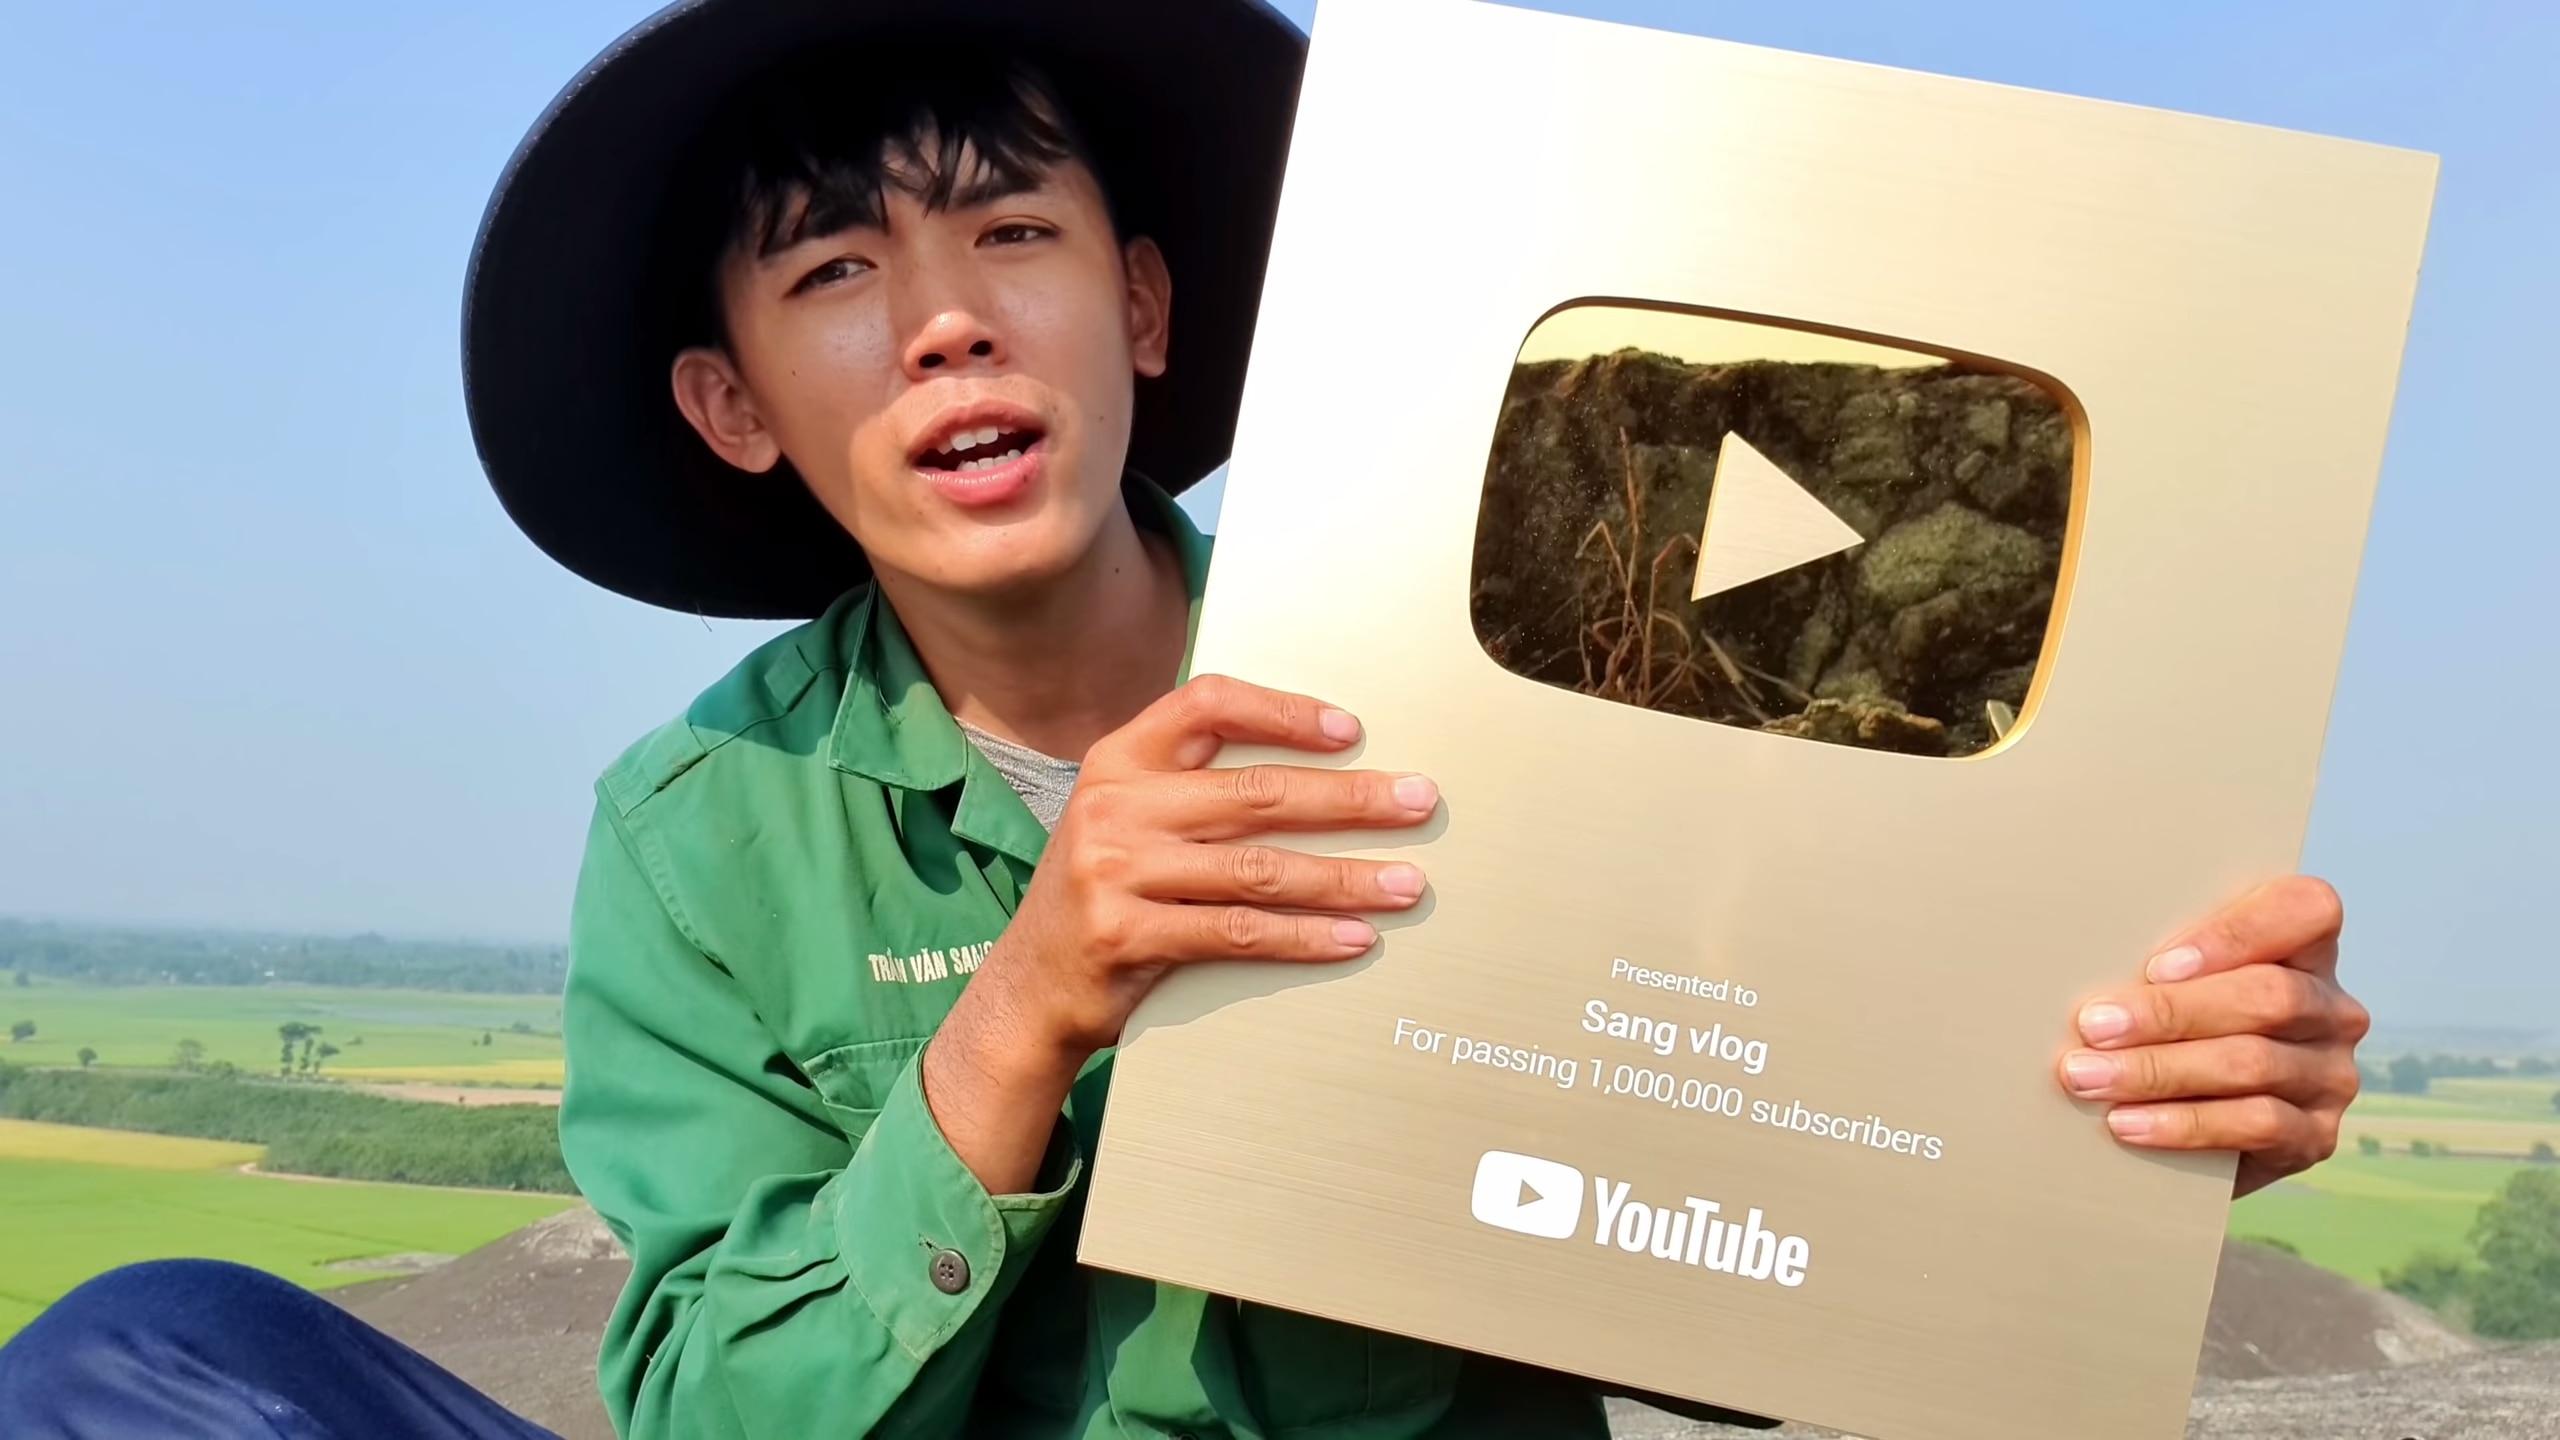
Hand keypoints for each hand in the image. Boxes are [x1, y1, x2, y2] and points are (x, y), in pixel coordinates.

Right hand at [923, 675, 1436, 1190]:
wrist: (1029, 985)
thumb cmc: (1103, 892)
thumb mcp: (1126, 816)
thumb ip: (1192, 785)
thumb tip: (1318, 769)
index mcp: (1118, 759)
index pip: (1207, 705)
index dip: (1283, 711)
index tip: (1351, 730)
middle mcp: (1114, 806)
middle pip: (1255, 793)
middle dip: (1350, 798)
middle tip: (1418, 803)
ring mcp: (1116, 871)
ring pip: (1258, 869)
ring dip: (1345, 877)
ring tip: (1407, 883)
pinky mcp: (1127, 935)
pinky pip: (1239, 932)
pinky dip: (1306, 936)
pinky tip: (1355, 937)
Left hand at [2055, 876, 2367, 1197]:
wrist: (2190, 1133)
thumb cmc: (2168, 1029)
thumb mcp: (2172, 984)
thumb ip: (2160, 963)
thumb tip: (2082, 952)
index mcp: (2306, 949)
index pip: (2307, 910)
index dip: (2237, 933)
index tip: (2156, 966)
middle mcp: (2332, 1009)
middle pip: (2267, 996)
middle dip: (2170, 1012)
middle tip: (2094, 1027)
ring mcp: (2330, 1074)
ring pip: (2253, 1063)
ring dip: (2159, 1071)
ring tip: (2089, 1078)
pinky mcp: (2316, 1135)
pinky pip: (2255, 1124)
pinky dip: (2183, 1123)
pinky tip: (2128, 1123)